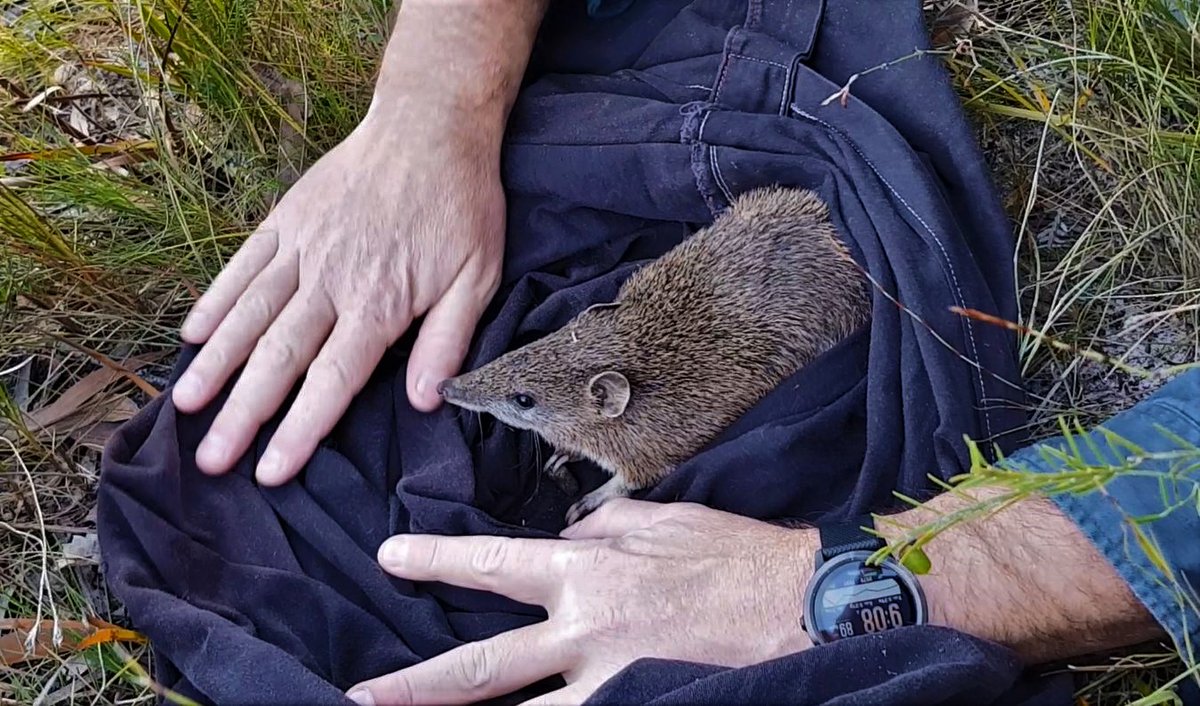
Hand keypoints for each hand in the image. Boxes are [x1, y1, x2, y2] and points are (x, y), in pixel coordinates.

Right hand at [169, 0, 548, 485]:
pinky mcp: (286, 221)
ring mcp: (302, 250)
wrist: (430, 126)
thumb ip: (447, 341)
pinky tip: (193, 335)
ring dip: (216, 365)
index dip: (300, 430)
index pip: (332, 381)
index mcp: (379, 305)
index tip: (269, 472)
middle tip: (212, 460)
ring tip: (186, 407)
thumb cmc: (461, 207)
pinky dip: (215, 302)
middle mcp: (331, 282)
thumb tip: (424, 401)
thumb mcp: (478, 277)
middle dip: (243, 414)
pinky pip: (242, 267)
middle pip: (279, 359)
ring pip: (249, 316)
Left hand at [346, 500, 814, 705]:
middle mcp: (583, 631)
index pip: (493, 565)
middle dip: (416, 684)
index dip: (436, 561)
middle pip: (481, 666)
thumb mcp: (657, 519)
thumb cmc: (730, 554)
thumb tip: (566, 539)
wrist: (797, 601)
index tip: (391, 557)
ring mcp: (607, 681)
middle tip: (362, 694)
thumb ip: (600, 529)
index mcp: (586, 570)